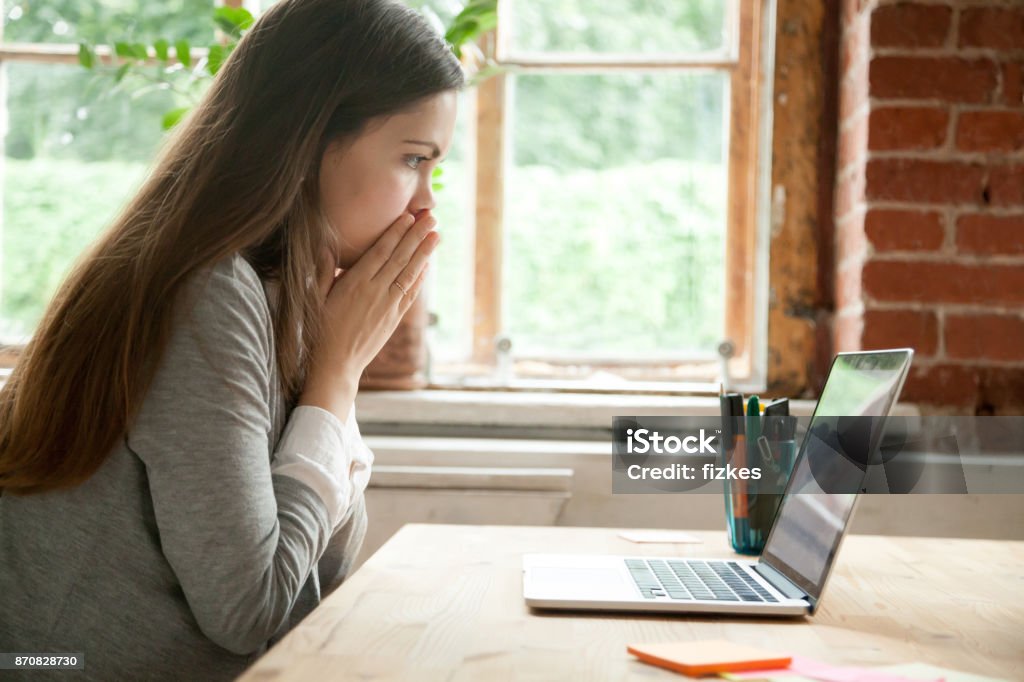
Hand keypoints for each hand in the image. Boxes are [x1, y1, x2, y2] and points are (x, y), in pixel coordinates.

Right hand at [307, 209, 438, 388]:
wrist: (336, 364)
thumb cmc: (320, 330)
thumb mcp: (315, 298)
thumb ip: (323, 271)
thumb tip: (326, 246)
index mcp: (355, 283)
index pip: (381, 251)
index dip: (397, 232)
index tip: (409, 216)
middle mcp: (375, 292)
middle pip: (401, 258)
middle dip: (417, 236)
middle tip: (432, 218)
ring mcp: (388, 306)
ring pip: (410, 274)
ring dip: (425, 253)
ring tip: (436, 235)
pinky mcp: (394, 319)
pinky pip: (410, 294)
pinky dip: (420, 278)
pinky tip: (427, 265)